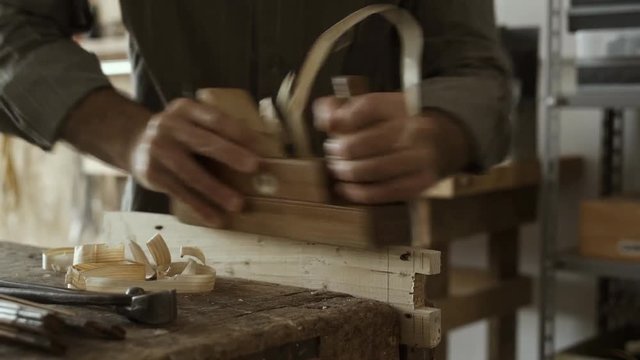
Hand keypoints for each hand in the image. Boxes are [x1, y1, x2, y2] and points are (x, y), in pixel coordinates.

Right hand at [130, 98, 260, 225]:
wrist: (134, 143)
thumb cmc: (180, 135)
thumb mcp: (192, 121)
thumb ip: (215, 129)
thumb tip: (260, 148)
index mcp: (184, 109)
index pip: (214, 118)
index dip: (237, 131)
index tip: (260, 144)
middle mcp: (168, 126)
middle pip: (203, 142)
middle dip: (231, 154)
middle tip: (255, 167)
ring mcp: (157, 149)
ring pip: (191, 173)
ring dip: (216, 190)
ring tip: (238, 204)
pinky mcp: (151, 173)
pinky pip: (180, 192)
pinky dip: (199, 207)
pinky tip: (215, 218)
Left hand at [313, 92, 470, 203]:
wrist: (444, 140)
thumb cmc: (397, 123)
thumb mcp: (376, 107)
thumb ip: (342, 107)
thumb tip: (325, 118)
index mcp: (402, 106)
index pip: (367, 107)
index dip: (341, 119)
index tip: (330, 126)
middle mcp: (415, 130)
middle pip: (360, 143)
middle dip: (338, 150)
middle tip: (333, 150)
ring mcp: (420, 158)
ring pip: (368, 170)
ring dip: (344, 171)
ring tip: (338, 168)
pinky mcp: (421, 182)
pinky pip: (381, 192)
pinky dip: (356, 192)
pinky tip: (344, 188)